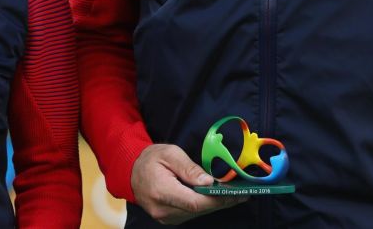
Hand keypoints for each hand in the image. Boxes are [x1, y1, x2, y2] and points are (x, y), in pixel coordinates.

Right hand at [131, 144, 248, 224]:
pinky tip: (217, 198)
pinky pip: (191, 214)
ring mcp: (165, 217)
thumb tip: (208, 182)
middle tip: (242, 194)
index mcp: (162, 191)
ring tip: (234, 195)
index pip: (195, 202)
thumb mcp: (170, 154)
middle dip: (221, 202)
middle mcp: (163, 209)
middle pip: (199, 210)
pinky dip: (205, 206)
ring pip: (197, 213)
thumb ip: (189, 168)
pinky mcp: (168, 218)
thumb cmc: (151, 159)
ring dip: (215, 205)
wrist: (131, 171)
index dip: (217, 200)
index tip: (235, 194)